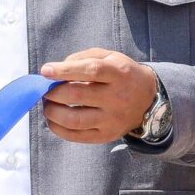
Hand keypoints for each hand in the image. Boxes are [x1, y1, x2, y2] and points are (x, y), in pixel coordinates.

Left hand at [38, 49, 159, 142]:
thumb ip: (83, 58)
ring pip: (74, 119)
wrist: (149, 100)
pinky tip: (53, 120)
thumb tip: (54, 72)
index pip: (91, 71)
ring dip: (52, 112)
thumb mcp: (110, 58)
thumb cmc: (122, 75)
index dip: (65, 70)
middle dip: (53, 92)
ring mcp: (112, 119)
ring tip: (48, 105)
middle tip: (45, 90)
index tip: (45, 71)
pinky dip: (57, 128)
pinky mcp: (106, 135)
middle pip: (77, 95)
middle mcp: (117, 97)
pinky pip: (76, 136)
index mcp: (119, 74)